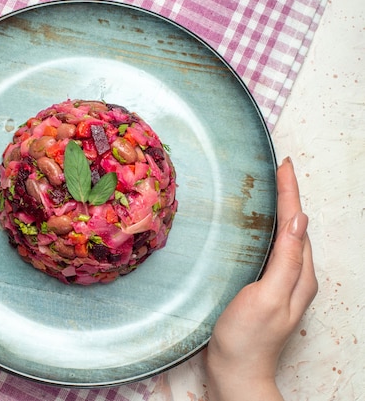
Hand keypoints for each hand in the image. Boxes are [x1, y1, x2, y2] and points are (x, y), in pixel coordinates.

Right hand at [206, 157, 316, 400]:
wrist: (237, 371)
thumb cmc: (248, 337)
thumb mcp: (268, 296)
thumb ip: (286, 260)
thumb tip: (299, 221)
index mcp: (299, 274)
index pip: (296, 224)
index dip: (290, 193)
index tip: (283, 165)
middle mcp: (296, 276)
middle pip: (296, 226)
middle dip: (289, 196)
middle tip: (278, 170)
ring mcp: (283, 283)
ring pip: (287, 237)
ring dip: (282, 211)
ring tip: (273, 189)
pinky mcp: (267, 288)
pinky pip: (275, 249)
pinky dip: (272, 229)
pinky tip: (263, 227)